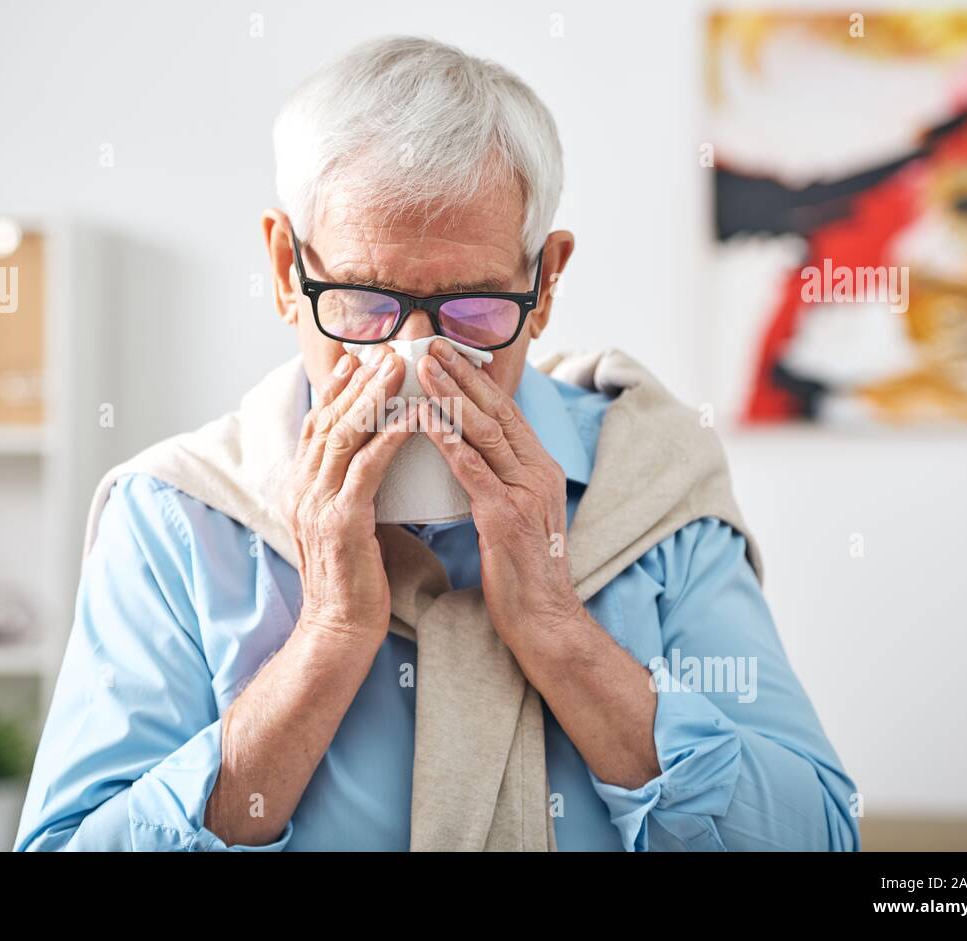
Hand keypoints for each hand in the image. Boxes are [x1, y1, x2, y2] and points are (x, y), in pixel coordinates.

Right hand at [288, 346, 411, 644]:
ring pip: (345, 435)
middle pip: (328, 420)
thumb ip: (353, 491)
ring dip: (374, 397)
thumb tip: (378, 462)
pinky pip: (367, 467)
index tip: (358, 361)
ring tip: (399, 369)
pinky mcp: (342, 521)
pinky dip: (390, 436)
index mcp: (300, 489)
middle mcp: (302, 490)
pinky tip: (411, 416)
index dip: (336, 391)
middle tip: (384, 351)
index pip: (316, 427)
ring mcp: (317, 504)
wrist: (338, 630)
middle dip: (357, 382)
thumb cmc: (353, 583)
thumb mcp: (347, 526)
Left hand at [414, 339, 581, 646]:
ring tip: (423, 369)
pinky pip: (473, 469)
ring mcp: (525, 493)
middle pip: (497, 410)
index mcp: (540, 469)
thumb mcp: (517, 515)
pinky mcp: (506, 517)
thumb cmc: (522, 572)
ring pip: (485, 431)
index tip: (448, 353)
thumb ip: (499, 481)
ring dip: (450, 396)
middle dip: (462, 374)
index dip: (476, 380)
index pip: (506, 412)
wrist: (544, 621)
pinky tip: (424, 420)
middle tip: (431, 345)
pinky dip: (447, 440)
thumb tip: (468, 453)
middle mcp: (538, 472)